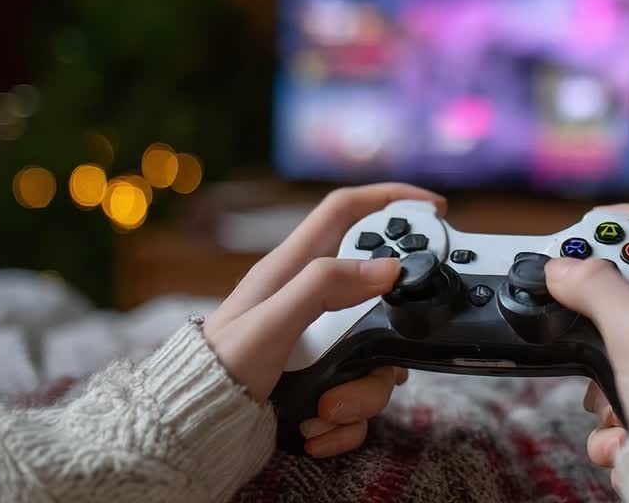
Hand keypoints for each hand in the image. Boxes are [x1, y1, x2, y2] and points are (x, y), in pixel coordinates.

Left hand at [202, 183, 443, 456]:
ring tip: (326, 407)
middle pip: (381, 295)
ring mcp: (324, 342)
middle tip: (384, 353)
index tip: (432, 207)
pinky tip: (318, 427)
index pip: (347, 211)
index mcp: (294, 268)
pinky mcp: (327, 379)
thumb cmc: (217, 369)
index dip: (389, 198)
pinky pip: (362, 395)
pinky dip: (347, 421)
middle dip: (391, 331)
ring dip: (363, 392)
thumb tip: (388, 267)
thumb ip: (324, 286)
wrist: (195, 431)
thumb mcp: (270, 323)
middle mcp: (314, 301)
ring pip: (379, 354)